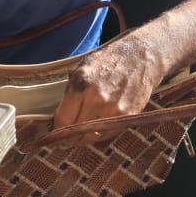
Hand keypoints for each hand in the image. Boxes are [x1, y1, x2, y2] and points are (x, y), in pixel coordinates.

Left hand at [53, 34, 168, 128]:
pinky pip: (107, 135)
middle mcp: (98, 100)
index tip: (54, 130)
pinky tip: (96, 126)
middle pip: (76, 133)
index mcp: (83, 85)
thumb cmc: (108, 61)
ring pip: (91, 138)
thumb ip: (70, 94)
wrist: (141, 57)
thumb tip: (59, 120)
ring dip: (83, 138)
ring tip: (80, 132)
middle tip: (65, 135)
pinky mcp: (128, 117)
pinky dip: (99, 135)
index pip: (63, 120)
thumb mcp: (81, 70)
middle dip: (68, 136)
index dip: (56, 128)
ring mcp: (115, 110)